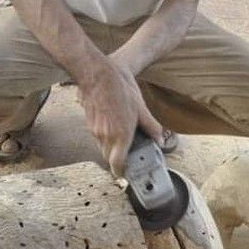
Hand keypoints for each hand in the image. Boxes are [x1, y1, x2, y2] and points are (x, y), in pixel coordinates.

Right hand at [77, 61, 162, 176]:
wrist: (97, 74)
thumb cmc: (120, 88)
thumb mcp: (141, 108)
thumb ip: (151, 127)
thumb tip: (159, 139)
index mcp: (120, 134)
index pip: (116, 164)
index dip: (120, 172)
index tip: (125, 174)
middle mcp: (105, 136)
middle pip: (109, 157)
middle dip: (117, 158)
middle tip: (128, 153)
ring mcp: (95, 129)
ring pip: (103, 146)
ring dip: (111, 146)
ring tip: (122, 134)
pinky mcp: (89, 122)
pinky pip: (98, 135)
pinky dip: (105, 135)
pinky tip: (113, 122)